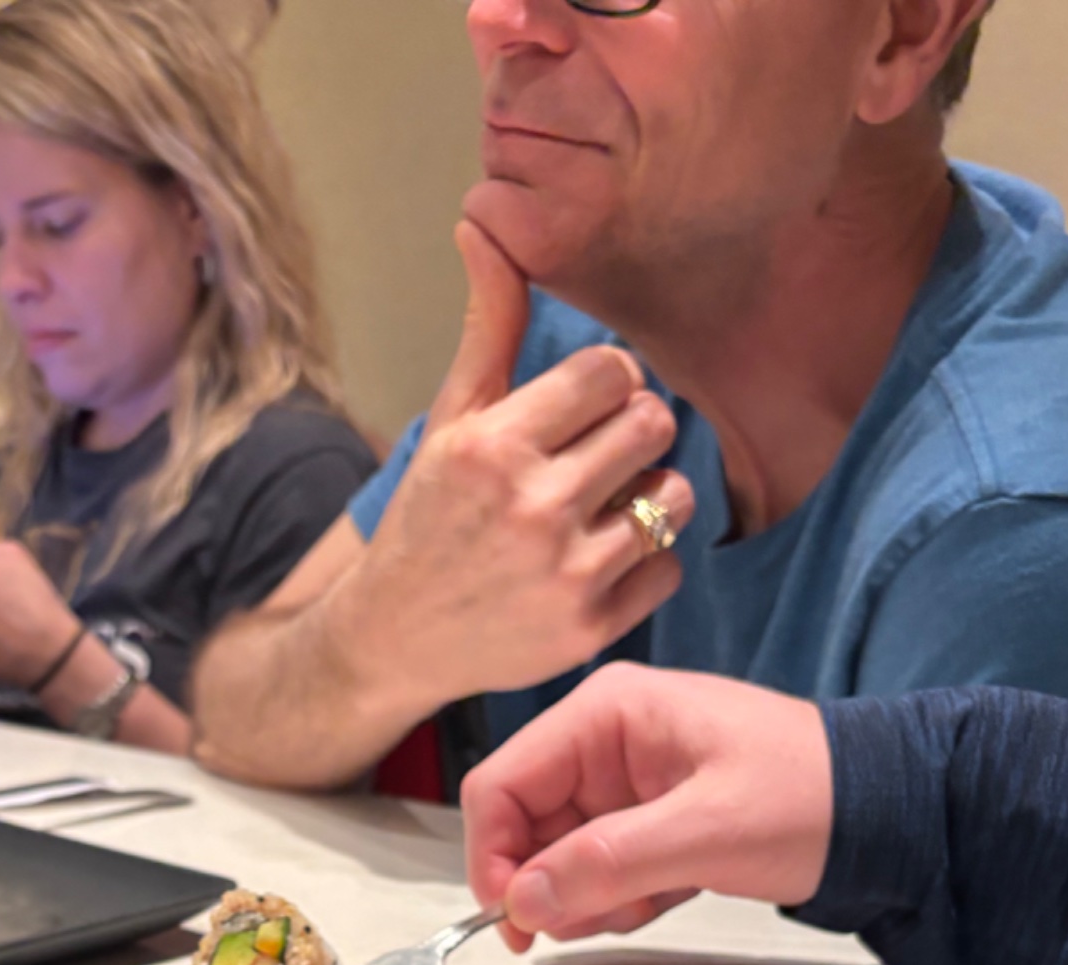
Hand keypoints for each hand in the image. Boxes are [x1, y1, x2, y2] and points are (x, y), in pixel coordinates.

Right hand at [341, 220, 695, 708]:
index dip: (608, 385)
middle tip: (600, 458)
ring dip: (651, 496)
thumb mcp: (450, 421)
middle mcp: (532, 508)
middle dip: (634, 434)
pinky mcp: (589, 630)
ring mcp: (565, 574)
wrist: (392, 640)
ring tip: (606, 510)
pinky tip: (601, 565)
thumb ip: (488, 328)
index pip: (611, 372)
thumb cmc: (428, 519)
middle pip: (653, 424)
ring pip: (675, 496)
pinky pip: (670, 568)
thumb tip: (483, 222)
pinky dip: (647, 565)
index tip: (583, 411)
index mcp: (495, 446)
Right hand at [463, 663, 834, 951]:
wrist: (883, 810)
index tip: (518, 925)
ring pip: (556, 860)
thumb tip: (523, 904)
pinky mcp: (641, 820)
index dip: (494, 860)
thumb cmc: (807, 797)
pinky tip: (669, 893)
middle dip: (555, 887)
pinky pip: (595, 871)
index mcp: (605, 714)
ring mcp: (619, 782)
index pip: (499, 786)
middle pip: (522, 829)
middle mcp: (600, 741)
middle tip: (608, 914)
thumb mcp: (706, 831)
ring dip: (592, 898)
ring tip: (656, 897)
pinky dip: (620, 899)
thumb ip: (608, 862)